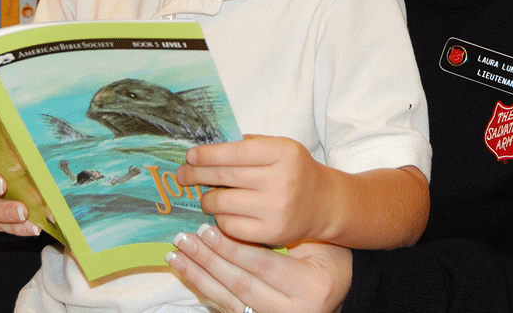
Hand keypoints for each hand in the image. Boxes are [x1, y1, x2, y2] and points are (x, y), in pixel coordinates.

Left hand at [167, 224, 350, 312]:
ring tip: (177, 254)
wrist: (335, 289)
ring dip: (199, 275)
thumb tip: (238, 209)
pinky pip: (226, 307)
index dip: (233, 248)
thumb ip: (283, 231)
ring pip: (229, 299)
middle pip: (241, 284)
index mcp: (309, 288)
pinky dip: (203, 288)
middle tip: (186, 238)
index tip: (208, 228)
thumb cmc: (327, 255)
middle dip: (209, 260)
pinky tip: (186, 272)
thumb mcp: (316, 241)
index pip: (263, 266)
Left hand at [177, 135, 327, 245]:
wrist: (323, 202)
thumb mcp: (278, 147)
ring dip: (207, 199)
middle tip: (182, 175)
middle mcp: (281, 180)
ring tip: (205, 195)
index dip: (207, 154)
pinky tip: (221, 213)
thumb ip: (247, 145)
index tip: (189, 156)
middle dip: (196, 175)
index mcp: (282, 152)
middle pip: (224, 176)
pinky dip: (220, 219)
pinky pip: (230, 226)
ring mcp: (276, 208)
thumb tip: (205, 150)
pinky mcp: (271, 233)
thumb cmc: (294, 169)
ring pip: (222, 203)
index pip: (234, 152)